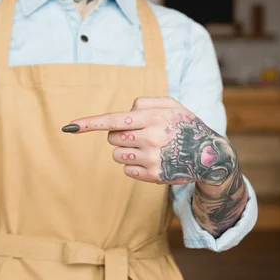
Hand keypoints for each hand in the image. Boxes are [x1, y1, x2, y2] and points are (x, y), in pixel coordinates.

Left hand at [63, 97, 237, 185]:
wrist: (210, 155)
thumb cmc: (184, 126)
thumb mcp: (171, 105)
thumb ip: (144, 103)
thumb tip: (121, 115)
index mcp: (154, 117)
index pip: (114, 120)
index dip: (89, 123)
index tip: (69, 126)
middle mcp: (152, 138)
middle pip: (112, 137)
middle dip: (120, 135)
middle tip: (141, 134)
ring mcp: (152, 159)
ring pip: (117, 154)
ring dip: (126, 150)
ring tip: (148, 148)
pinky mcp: (154, 176)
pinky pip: (126, 170)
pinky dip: (134, 165)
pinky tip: (152, 161)